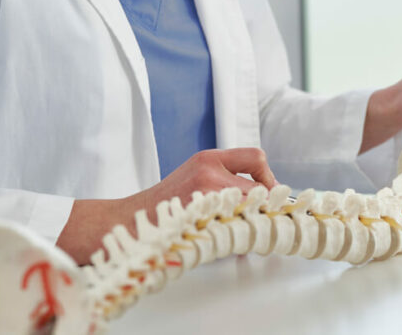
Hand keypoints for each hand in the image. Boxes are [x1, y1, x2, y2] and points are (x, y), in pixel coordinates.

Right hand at [57, 148, 276, 263]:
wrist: (133, 221)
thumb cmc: (167, 204)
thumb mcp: (195, 176)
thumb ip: (225, 179)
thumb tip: (266, 196)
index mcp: (208, 158)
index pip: (256, 157)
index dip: (268, 178)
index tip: (268, 194)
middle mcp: (209, 172)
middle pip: (258, 189)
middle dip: (263, 208)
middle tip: (263, 221)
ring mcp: (206, 197)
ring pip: (250, 211)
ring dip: (251, 224)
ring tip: (243, 233)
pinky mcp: (203, 221)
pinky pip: (236, 231)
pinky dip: (238, 240)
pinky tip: (228, 244)